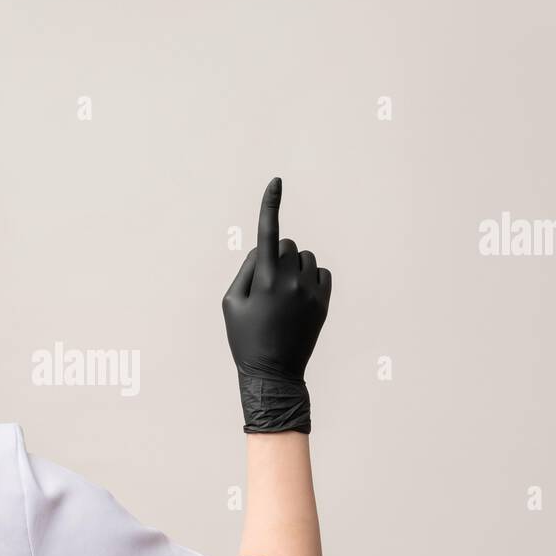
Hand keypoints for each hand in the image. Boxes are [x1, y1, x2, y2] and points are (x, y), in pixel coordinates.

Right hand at [222, 177, 330, 432]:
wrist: (274, 373)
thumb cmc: (245, 338)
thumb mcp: (231, 304)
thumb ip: (245, 270)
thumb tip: (264, 249)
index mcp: (264, 279)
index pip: (267, 232)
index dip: (270, 204)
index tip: (276, 181)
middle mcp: (290, 280)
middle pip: (288, 243)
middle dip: (277, 254)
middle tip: (266, 284)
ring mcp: (310, 291)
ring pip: (305, 257)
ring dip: (294, 266)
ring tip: (282, 295)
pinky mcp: (324, 301)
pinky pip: (320, 272)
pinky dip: (310, 278)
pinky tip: (298, 299)